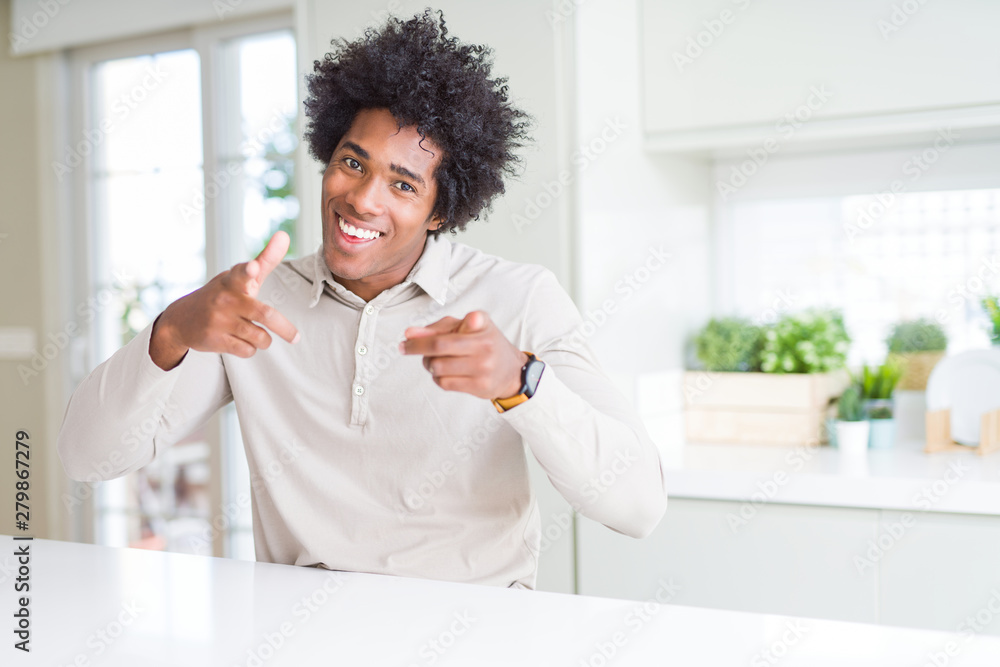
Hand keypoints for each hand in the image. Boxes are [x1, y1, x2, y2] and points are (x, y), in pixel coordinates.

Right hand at [149, 231, 299, 369]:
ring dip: (264, 340)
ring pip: (261, 338)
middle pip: (265, 315)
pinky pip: (248, 351)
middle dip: (285, 328)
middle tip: (296, 337)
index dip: (248, 270)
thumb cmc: (222, 295)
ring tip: (256, 334)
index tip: (252, 267)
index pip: (241, 273)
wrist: (181, 320)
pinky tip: (240, 342)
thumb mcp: (239, 277)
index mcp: (233, 281)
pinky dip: (251, 349)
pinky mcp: (215, 340)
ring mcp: (219, 320)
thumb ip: (265, 259)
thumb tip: (285, 235)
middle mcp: (225, 299)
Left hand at [399, 311, 527, 399]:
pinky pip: (445, 383)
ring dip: (429, 364)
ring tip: (434, 360)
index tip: (405, 338)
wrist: (512, 370)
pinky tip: (444, 372)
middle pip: (438, 349)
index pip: (443, 334)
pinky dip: (438, 377)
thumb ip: (439, 327)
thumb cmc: (485, 343)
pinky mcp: (480, 387)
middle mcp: (485, 347)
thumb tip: (410, 334)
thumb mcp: (467, 326)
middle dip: (417, 349)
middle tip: (406, 348)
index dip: (421, 337)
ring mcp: (483, 369)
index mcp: (481, 326)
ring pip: (438, 368)